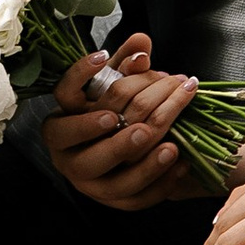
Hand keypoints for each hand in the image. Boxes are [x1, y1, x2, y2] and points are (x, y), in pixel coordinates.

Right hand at [43, 35, 201, 213]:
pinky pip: (137, 199)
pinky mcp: (116, 201)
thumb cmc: (113, 112)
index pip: (64, 98)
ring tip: (172, 146)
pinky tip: (182, 163)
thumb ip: (126, 64)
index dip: (81, 77)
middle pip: (89, 155)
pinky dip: (161, 183)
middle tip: (144, 128)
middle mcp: (70, 156)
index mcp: (63, 123)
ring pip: (114, 183)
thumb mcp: (115, 86)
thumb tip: (142, 43)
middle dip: (117, 141)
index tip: (106, 58)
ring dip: (145, 166)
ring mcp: (91, 183)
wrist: (120, 154)